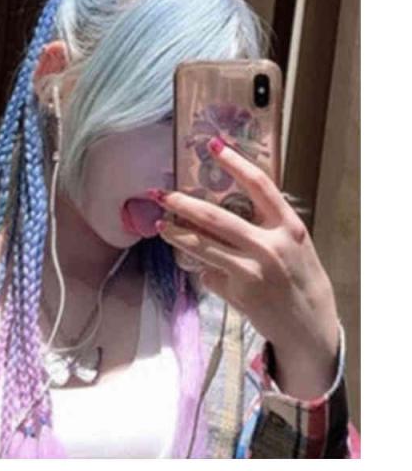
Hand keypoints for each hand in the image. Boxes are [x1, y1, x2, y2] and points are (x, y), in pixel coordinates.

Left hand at [151, 136, 340, 398]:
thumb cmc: (300, 277)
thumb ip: (264, 226)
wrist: (310, 325)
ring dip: (176, 233)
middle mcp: (271, 243)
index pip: (260, 184)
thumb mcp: (293, 244)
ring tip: (160, 224)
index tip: (213, 145)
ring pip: (202, 245)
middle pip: (216, 216)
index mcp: (289, 225)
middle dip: (183, 203)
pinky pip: (210, 272)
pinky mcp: (239, 289)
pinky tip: (202, 269)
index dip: (235, 162)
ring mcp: (253, 268)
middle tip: (162, 194)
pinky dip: (203, 268)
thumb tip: (218, 218)